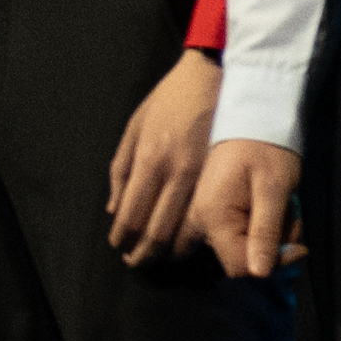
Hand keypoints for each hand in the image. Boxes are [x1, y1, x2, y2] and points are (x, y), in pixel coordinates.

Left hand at [101, 51, 224, 268]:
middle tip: (138, 264)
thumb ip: (122, 168)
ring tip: (162, 261)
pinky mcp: (226, 176)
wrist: (216, 75)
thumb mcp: (136, 126)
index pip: (133, 215)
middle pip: (158, 230)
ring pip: (186, 230)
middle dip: (145, 254)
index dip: (125, 239)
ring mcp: (205, 176)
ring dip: (171, 251)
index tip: (121, 249)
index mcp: (149, 159)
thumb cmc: (171, 100)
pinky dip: (198, 235)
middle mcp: (176, 172)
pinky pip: (210, 216)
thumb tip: (114, 208)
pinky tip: (191, 242)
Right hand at [191, 136, 298, 282]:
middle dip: (273, 247)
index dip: (274, 264)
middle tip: (288, 219)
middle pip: (241, 260)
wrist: (251, 119)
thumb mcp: (273, 188)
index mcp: (212, 217)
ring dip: (271, 237)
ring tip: (282, 208)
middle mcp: (200, 222)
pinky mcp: (213, 214)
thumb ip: (265, 232)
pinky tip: (270, 208)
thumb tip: (260, 274)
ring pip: (243, 249)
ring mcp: (205, 218)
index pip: (240, 267)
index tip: (298, 246)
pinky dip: (262, 228)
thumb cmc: (265, 148)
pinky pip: (240, 236)